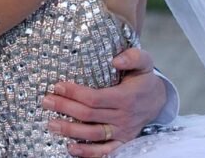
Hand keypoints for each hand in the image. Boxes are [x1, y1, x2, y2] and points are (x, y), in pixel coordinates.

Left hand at [43, 48, 164, 156]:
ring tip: (51, 124)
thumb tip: (115, 60)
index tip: (57, 86)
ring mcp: (122, 132)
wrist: (158, 100)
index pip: (94, 98)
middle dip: (65, 108)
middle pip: (88, 115)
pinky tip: (71, 148)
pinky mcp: (122, 142)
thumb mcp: (144, 62)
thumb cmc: (144, 78)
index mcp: (126, 97)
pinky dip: (88, 153)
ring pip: (93, 134)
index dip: (74, 93)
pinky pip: (105, 152)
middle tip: (46, 101)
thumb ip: (132, 57)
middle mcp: (123, 117)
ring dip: (70, 130)